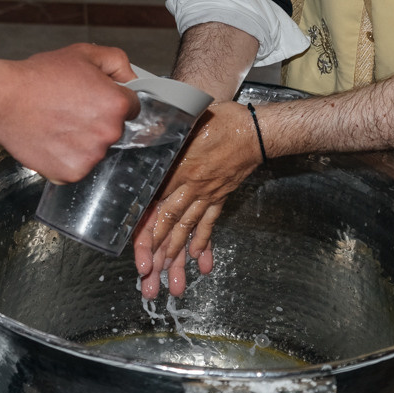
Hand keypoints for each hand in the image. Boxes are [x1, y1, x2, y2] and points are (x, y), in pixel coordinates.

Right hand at [0, 44, 140, 183]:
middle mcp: (108, 134)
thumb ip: (117, 62)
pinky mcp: (71, 173)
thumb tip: (132, 79)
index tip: (95, 100)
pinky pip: (77, 166)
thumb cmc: (39, 77)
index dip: (113, 101)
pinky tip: (51, 140)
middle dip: (98, 121)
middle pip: (114, 131)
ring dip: (82, 141)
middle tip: (71, 110)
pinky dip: (66, 157)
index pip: (132, 107)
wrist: (3, 100)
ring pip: (95, 150)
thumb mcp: (84, 54)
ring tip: (58, 124)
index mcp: (116, 105)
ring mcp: (91, 157)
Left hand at [132, 100, 262, 297]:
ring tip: (168, 271)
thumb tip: (147, 133)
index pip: (157, 201)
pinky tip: (196, 256)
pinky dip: (203, 239)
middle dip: (158, 247)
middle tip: (148, 271)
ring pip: (188, 226)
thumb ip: (167, 132)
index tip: (135, 244)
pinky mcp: (221, 195)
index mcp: (181, 167)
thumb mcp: (190, 121)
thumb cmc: (224, 121)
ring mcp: (208, 193)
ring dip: (177, 250)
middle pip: (170, 220)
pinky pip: (210, 221)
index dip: (146, 224)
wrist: (258, 131)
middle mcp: (193, 186)